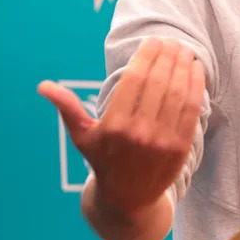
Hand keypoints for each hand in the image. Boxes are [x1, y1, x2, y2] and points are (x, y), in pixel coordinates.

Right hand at [38, 37, 204, 215]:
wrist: (128, 198)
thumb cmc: (103, 159)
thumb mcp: (82, 136)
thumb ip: (67, 108)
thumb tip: (43, 85)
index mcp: (114, 125)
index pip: (135, 79)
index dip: (147, 55)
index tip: (153, 41)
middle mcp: (139, 132)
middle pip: (159, 83)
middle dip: (167, 56)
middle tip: (172, 41)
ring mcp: (162, 140)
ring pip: (177, 93)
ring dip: (184, 67)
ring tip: (185, 51)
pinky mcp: (181, 147)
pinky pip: (191, 109)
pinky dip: (196, 86)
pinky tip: (196, 70)